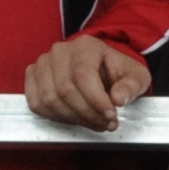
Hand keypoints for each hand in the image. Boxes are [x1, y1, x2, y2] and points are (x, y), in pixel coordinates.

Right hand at [28, 36, 150, 131]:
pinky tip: (75, 119)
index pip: (83, 75)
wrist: (103, 70)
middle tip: (105, 124)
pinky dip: (56, 117)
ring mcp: (43, 64)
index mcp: (86, 46)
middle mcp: (60, 51)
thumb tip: (118, 98)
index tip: (111, 116)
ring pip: (49, 99)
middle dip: (87, 113)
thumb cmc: (118, 73)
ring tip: (94, 123)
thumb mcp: (136, 77)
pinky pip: (37, 104)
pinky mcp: (32, 77)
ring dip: (73, 118)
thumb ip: (131, 86)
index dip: (96, 100)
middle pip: (65, 90)